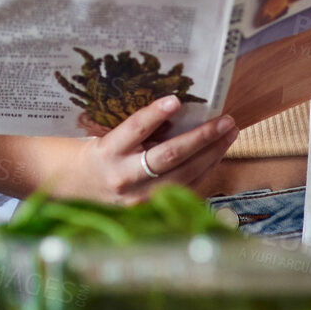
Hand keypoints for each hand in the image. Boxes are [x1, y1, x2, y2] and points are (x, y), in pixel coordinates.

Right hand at [52, 96, 238, 205]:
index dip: (154, 115)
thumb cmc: (99, 154)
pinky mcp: (152, 209)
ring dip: (211, 153)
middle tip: (225, 120)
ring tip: (229, 133)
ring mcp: (140, 198)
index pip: (134, 130)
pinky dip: (205, 169)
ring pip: (184, 175)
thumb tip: (178, 109)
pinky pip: (186, 188)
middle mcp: (124, 177)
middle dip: (201, 137)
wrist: (81, 189)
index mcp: (108, 153)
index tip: (175, 100)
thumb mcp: (109, 136)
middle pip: (169, 156)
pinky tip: (217, 153)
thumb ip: (138, 129)